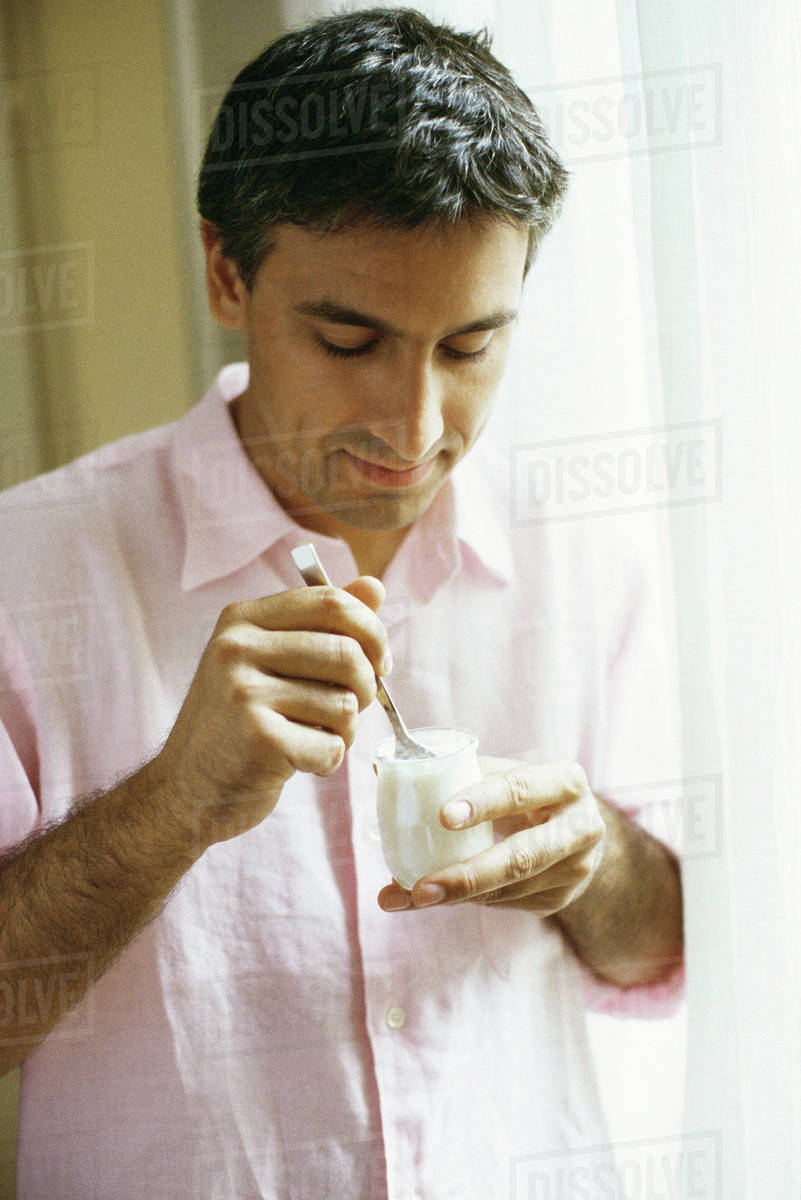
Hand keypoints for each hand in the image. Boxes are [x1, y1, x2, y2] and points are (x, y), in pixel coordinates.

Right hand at [154, 577, 389, 845]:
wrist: (183, 791)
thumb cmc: (237, 724)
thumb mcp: (270, 661)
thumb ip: (322, 624)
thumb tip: (375, 586)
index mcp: (243, 620)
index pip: (331, 602)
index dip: (372, 631)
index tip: (379, 661)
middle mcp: (238, 648)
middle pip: (348, 653)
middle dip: (368, 687)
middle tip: (350, 709)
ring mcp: (244, 693)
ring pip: (346, 703)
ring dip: (345, 730)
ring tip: (312, 737)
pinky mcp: (259, 739)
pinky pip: (332, 747)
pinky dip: (327, 761)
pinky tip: (297, 762)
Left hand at [378, 757, 604, 914]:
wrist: (581, 830)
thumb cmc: (529, 793)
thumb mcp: (509, 773)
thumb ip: (457, 771)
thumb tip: (381, 771)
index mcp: (565, 782)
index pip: (520, 789)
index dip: (483, 802)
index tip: (442, 816)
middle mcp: (580, 828)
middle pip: (521, 858)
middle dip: (467, 875)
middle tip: (420, 887)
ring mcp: (574, 870)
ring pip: (509, 890)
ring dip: (454, 897)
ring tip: (405, 896)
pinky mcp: (559, 899)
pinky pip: (504, 904)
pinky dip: (464, 901)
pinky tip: (430, 897)